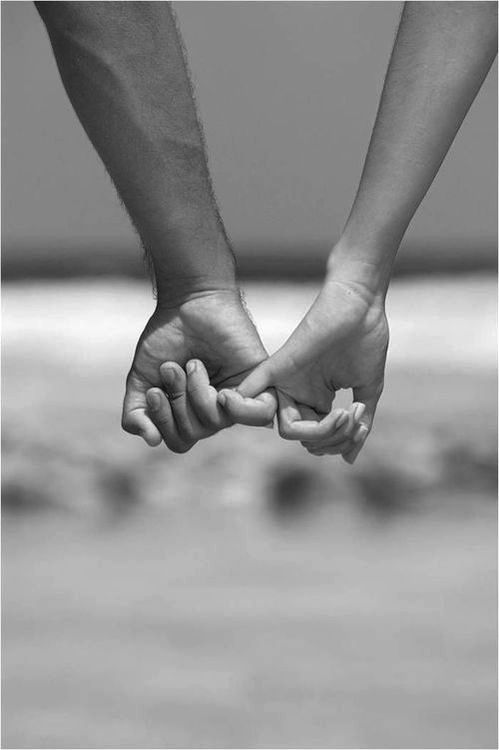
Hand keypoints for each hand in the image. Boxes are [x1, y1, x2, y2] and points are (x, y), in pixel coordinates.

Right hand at [121, 290, 275, 451]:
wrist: (188, 303)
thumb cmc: (166, 338)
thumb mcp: (142, 378)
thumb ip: (136, 412)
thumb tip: (152, 441)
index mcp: (191, 412)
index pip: (179, 441)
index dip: (162, 423)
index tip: (154, 390)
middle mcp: (216, 409)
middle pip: (194, 434)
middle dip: (177, 402)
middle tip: (173, 369)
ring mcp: (238, 396)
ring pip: (218, 423)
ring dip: (196, 395)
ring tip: (193, 365)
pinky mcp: (259, 381)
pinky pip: (260, 415)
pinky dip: (239, 409)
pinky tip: (224, 394)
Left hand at [218, 277, 388, 462]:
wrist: (362, 304)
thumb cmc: (367, 339)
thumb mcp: (367, 391)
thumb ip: (359, 425)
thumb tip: (349, 459)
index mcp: (317, 400)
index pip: (317, 440)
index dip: (338, 442)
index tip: (360, 423)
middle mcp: (299, 394)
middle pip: (302, 439)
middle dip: (332, 439)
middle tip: (352, 418)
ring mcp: (287, 382)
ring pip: (287, 430)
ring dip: (321, 431)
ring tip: (344, 413)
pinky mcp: (279, 365)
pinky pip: (253, 392)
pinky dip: (246, 407)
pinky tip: (253, 413)